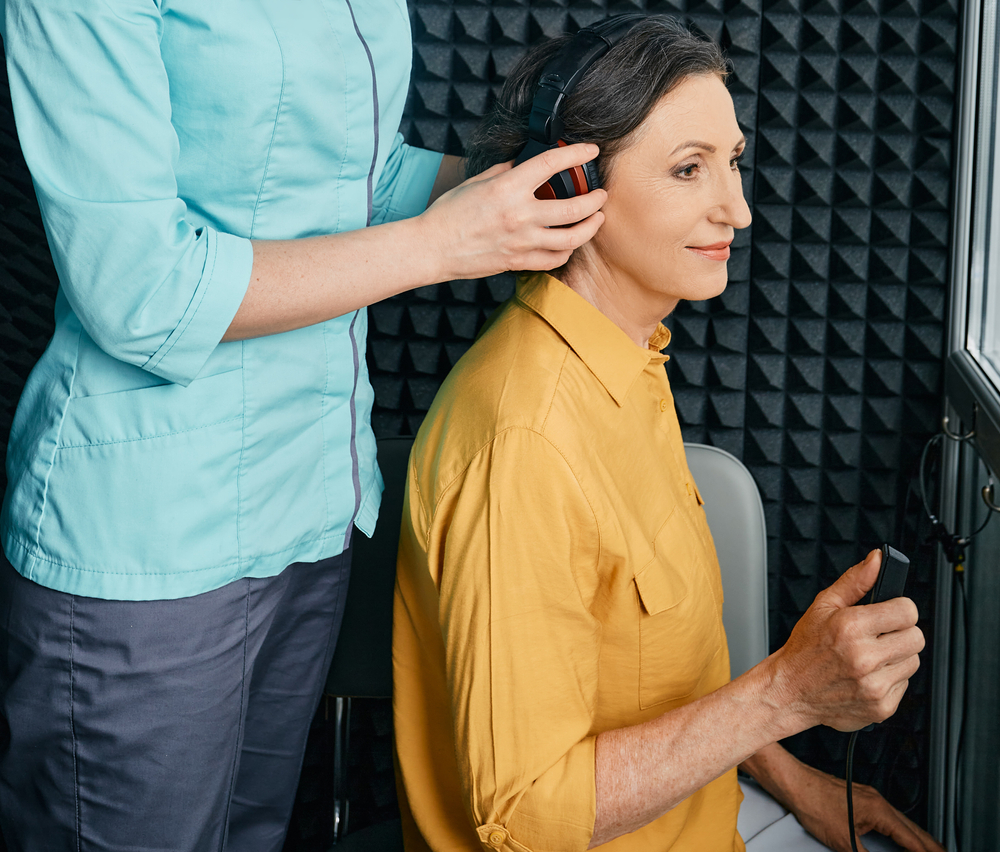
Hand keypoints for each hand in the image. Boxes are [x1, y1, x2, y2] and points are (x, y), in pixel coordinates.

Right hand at [418, 142, 607, 280]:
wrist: (432, 248)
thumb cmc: (449, 213)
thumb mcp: (477, 181)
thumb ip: (505, 171)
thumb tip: (524, 163)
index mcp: (508, 188)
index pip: (551, 164)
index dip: (576, 154)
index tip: (590, 150)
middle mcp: (519, 215)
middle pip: (573, 208)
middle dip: (595, 199)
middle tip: (601, 194)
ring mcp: (521, 242)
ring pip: (571, 239)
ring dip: (590, 227)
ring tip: (597, 219)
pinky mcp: (518, 261)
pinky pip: (553, 260)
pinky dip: (567, 251)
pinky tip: (571, 244)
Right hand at [769, 550, 923, 731]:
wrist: (790, 692)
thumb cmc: (805, 649)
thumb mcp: (823, 606)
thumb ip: (854, 581)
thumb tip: (877, 560)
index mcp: (851, 627)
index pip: (907, 611)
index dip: (898, 608)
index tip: (889, 612)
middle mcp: (864, 657)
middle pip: (916, 637)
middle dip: (900, 633)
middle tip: (878, 636)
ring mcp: (874, 685)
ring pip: (913, 661)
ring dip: (896, 657)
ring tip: (871, 656)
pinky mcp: (881, 707)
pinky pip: (905, 685)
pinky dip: (890, 679)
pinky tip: (868, 675)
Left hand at [790, 763, 944, 851]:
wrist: (795, 784)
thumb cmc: (813, 804)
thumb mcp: (844, 841)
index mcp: (880, 811)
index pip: (913, 841)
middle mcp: (879, 802)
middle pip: (914, 830)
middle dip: (931, 848)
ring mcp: (871, 798)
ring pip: (903, 823)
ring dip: (918, 840)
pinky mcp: (861, 799)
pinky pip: (891, 818)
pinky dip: (902, 831)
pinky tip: (902, 839)